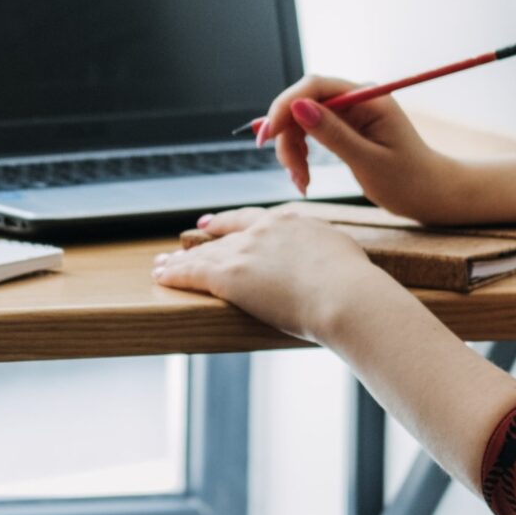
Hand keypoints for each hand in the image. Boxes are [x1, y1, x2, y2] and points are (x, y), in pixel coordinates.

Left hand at [151, 204, 401, 342]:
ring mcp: (244, 251)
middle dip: (205, 238)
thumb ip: (326, 255)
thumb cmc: (355, 284)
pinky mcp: (228, 274)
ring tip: (161, 264)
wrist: (345, 294)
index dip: (235, 222)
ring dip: (179, 260)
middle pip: (225, 235)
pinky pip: (192, 272)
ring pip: (204, 254)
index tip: (220, 224)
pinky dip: (173, 274)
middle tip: (187, 238)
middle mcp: (264, 230)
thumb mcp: (342, 255)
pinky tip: (160, 276)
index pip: (255, 219)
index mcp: (292, 223)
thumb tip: (333, 265)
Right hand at [250, 74, 515, 224]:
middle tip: (292, 173)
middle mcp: (356, 99)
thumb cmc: (410, 181)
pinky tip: (305, 179)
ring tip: (302, 183)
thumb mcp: (369, 161)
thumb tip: (298, 106)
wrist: (432, 195)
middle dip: (288, 136)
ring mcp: (350, 113)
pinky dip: (301, 155)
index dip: (285, 106)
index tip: (268, 137)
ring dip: (292, 150)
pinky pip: (310, 133)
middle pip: (303, 103)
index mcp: (368, 98)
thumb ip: (333, 133)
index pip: (314, 86)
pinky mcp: (345, 128)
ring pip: (301, 121)